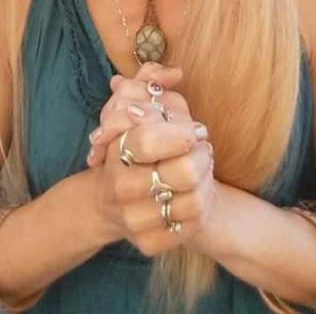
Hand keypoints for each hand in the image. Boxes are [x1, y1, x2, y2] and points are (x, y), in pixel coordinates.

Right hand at [89, 63, 215, 255]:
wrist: (110, 201)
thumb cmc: (128, 147)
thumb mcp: (132, 109)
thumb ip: (148, 81)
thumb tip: (175, 72)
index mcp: (116, 154)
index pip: (149, 140)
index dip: (180, 134)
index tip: (195, 130)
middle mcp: (120, 189)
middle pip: (183, 173)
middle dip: (202, 157)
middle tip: (204, 148)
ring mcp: (134, 221)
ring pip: (193, 202)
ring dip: (206, 182)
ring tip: (202, 170)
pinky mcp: (148, 244)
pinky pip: (190, 227)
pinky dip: (200, 209)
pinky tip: (195, 195)